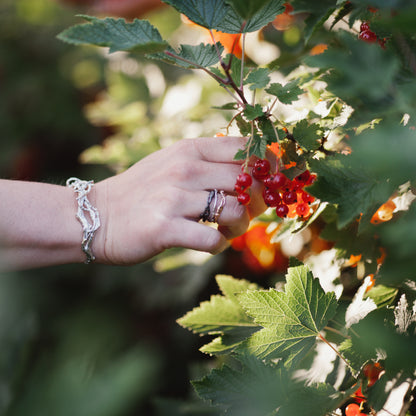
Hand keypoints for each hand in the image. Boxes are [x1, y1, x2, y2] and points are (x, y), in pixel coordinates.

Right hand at [94, 136, 270, 264]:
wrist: (97, 216)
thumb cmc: (143, 191)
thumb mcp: (173, 164)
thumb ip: (209, 163)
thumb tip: (254, 171)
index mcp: (190, 149)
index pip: (245, 148)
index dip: (269, 164)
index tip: (273, 180)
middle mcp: (184, 169)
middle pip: (248, 182)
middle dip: (260, 201)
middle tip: (249, 212)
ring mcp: (174, 198)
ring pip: (236, 212)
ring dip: (240, 227)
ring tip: (226, 231)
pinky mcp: (165, 228)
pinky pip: (212, 240)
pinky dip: (218, 245)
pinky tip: (209, 242)